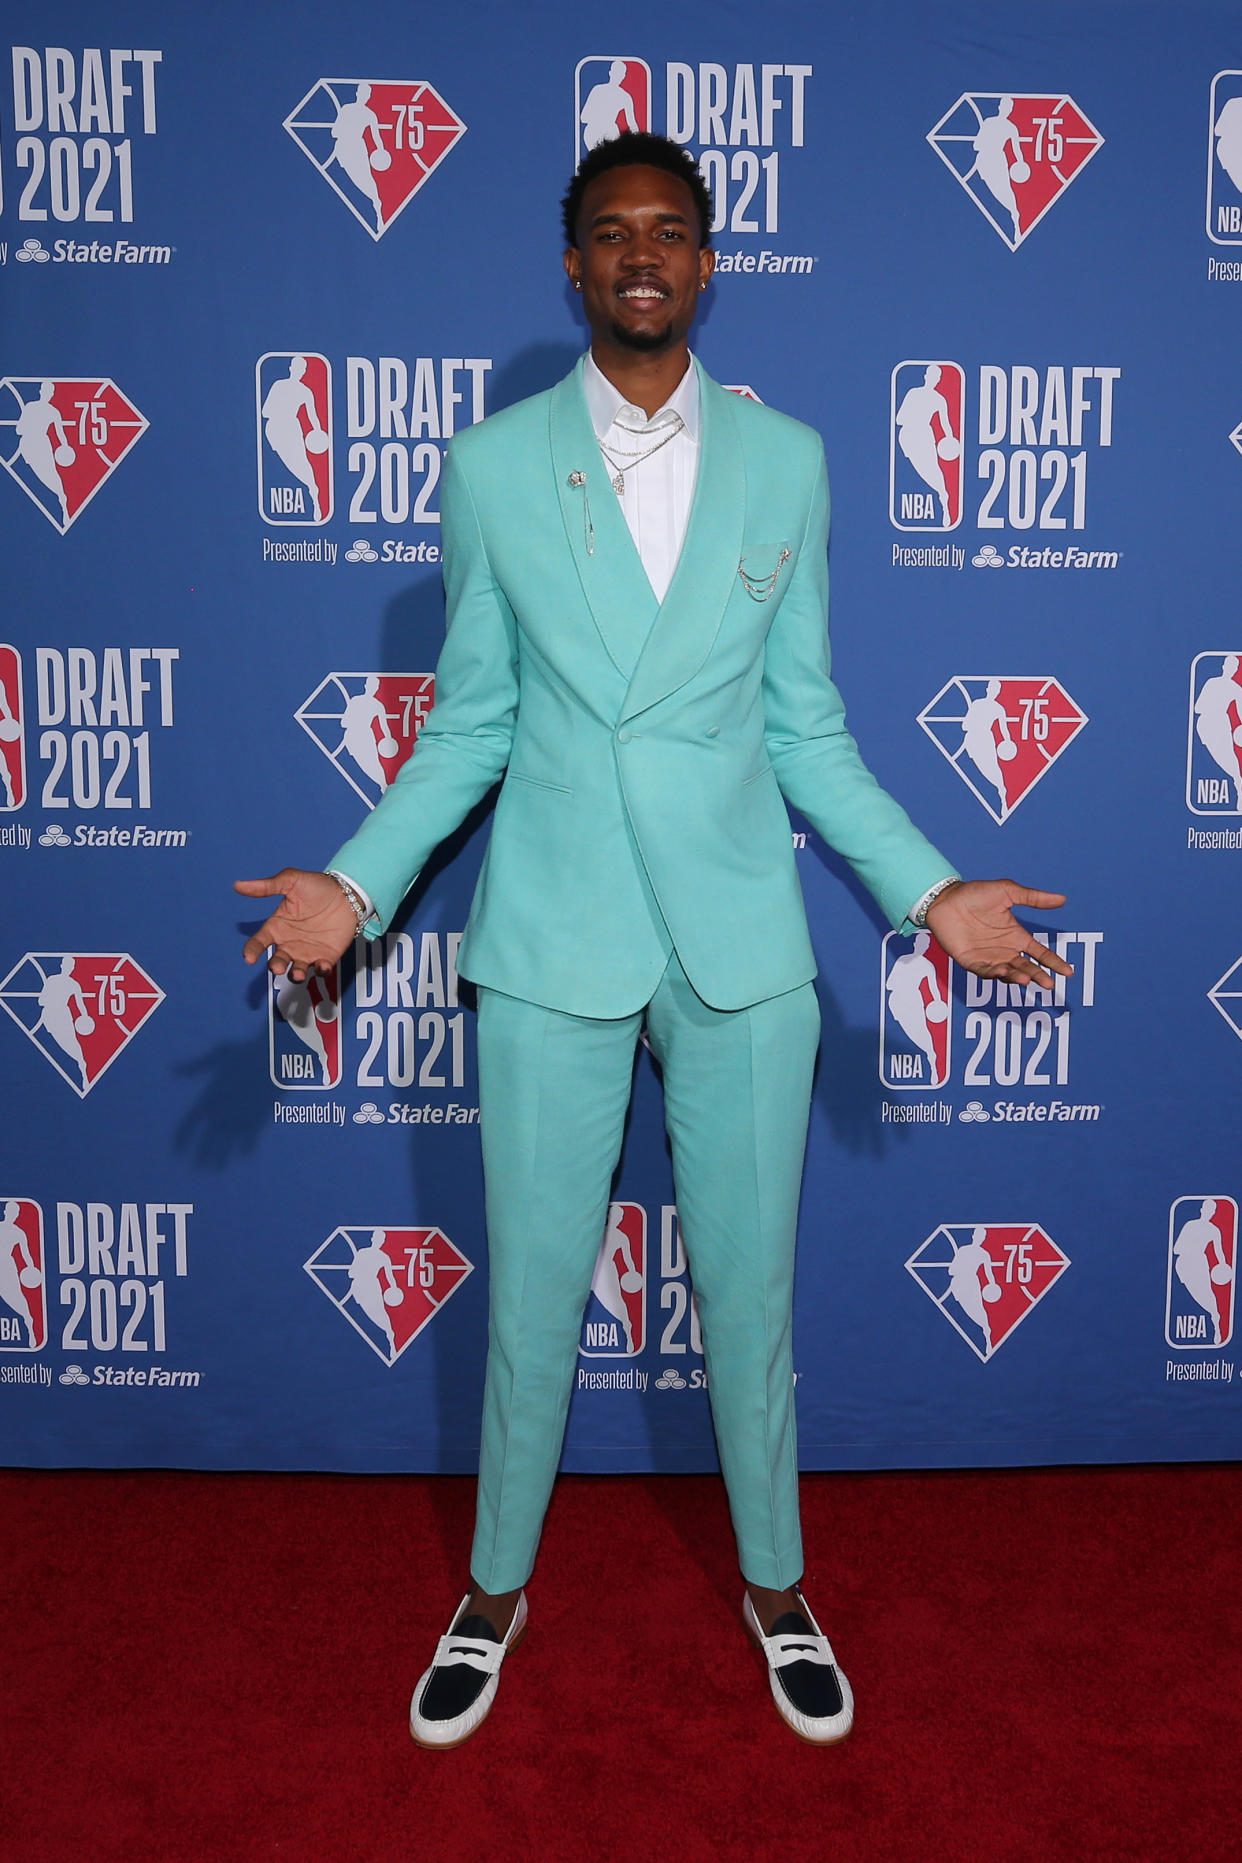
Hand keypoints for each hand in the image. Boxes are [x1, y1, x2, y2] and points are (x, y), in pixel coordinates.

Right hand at [234, 869, 358, 978]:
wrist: (348, 892)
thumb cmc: (317, 886)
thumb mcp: (291, 881)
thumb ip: (266, 886)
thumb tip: (238, 885)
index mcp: (277, 926)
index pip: (259, 942)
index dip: (252, 951)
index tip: (249, 957)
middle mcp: (289, 943)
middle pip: (277, 961)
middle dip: (275, 966)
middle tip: (277, 966)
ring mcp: (307, 952)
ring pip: (296, 971)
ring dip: (295, 975)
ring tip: (296, 972)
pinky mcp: (326, 957)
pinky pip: (321, 970)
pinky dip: (320, 971)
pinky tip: (322, 966)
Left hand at [924, 879, 1073, 991]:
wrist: (946, 898)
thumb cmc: (976, 894)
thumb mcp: (1008, 892)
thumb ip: (1033, 898)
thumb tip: (1062, 899)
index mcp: (1016, 936)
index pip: (1040, 953)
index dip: (1054, 962)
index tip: (1068, 972)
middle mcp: (1004, 950)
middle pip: (1026, 968)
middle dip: (1038, 976)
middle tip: (1049, 984)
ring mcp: (988, 957)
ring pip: (1007, 973)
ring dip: (1017, 977)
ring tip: (1026, 978)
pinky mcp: (970, 961)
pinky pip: (984, 971)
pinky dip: (994, 974)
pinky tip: (1003, 971)